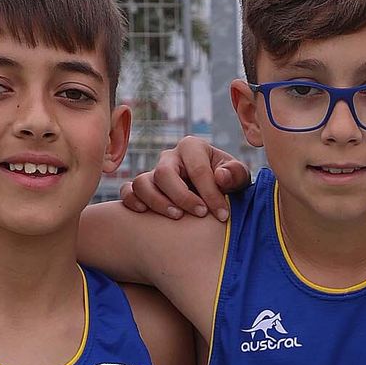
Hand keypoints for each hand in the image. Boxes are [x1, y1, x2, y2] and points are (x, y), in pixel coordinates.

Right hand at [119, 138, 248, 220]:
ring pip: (142, 182)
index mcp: (192, 147)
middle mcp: (169, 158)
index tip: (222, 215)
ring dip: (157, 201)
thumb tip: (220, 177)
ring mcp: (153, 173)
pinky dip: (131, 201)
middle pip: (164, 173)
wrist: (213, 195)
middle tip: (200, 214)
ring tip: (176, 217)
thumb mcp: (238, 177)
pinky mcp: (142, 188)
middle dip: (182, 196)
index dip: (210, 193)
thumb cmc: (227, 183)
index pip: (197, 169)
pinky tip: (145, 213)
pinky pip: (128, 191)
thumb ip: (235, 174)